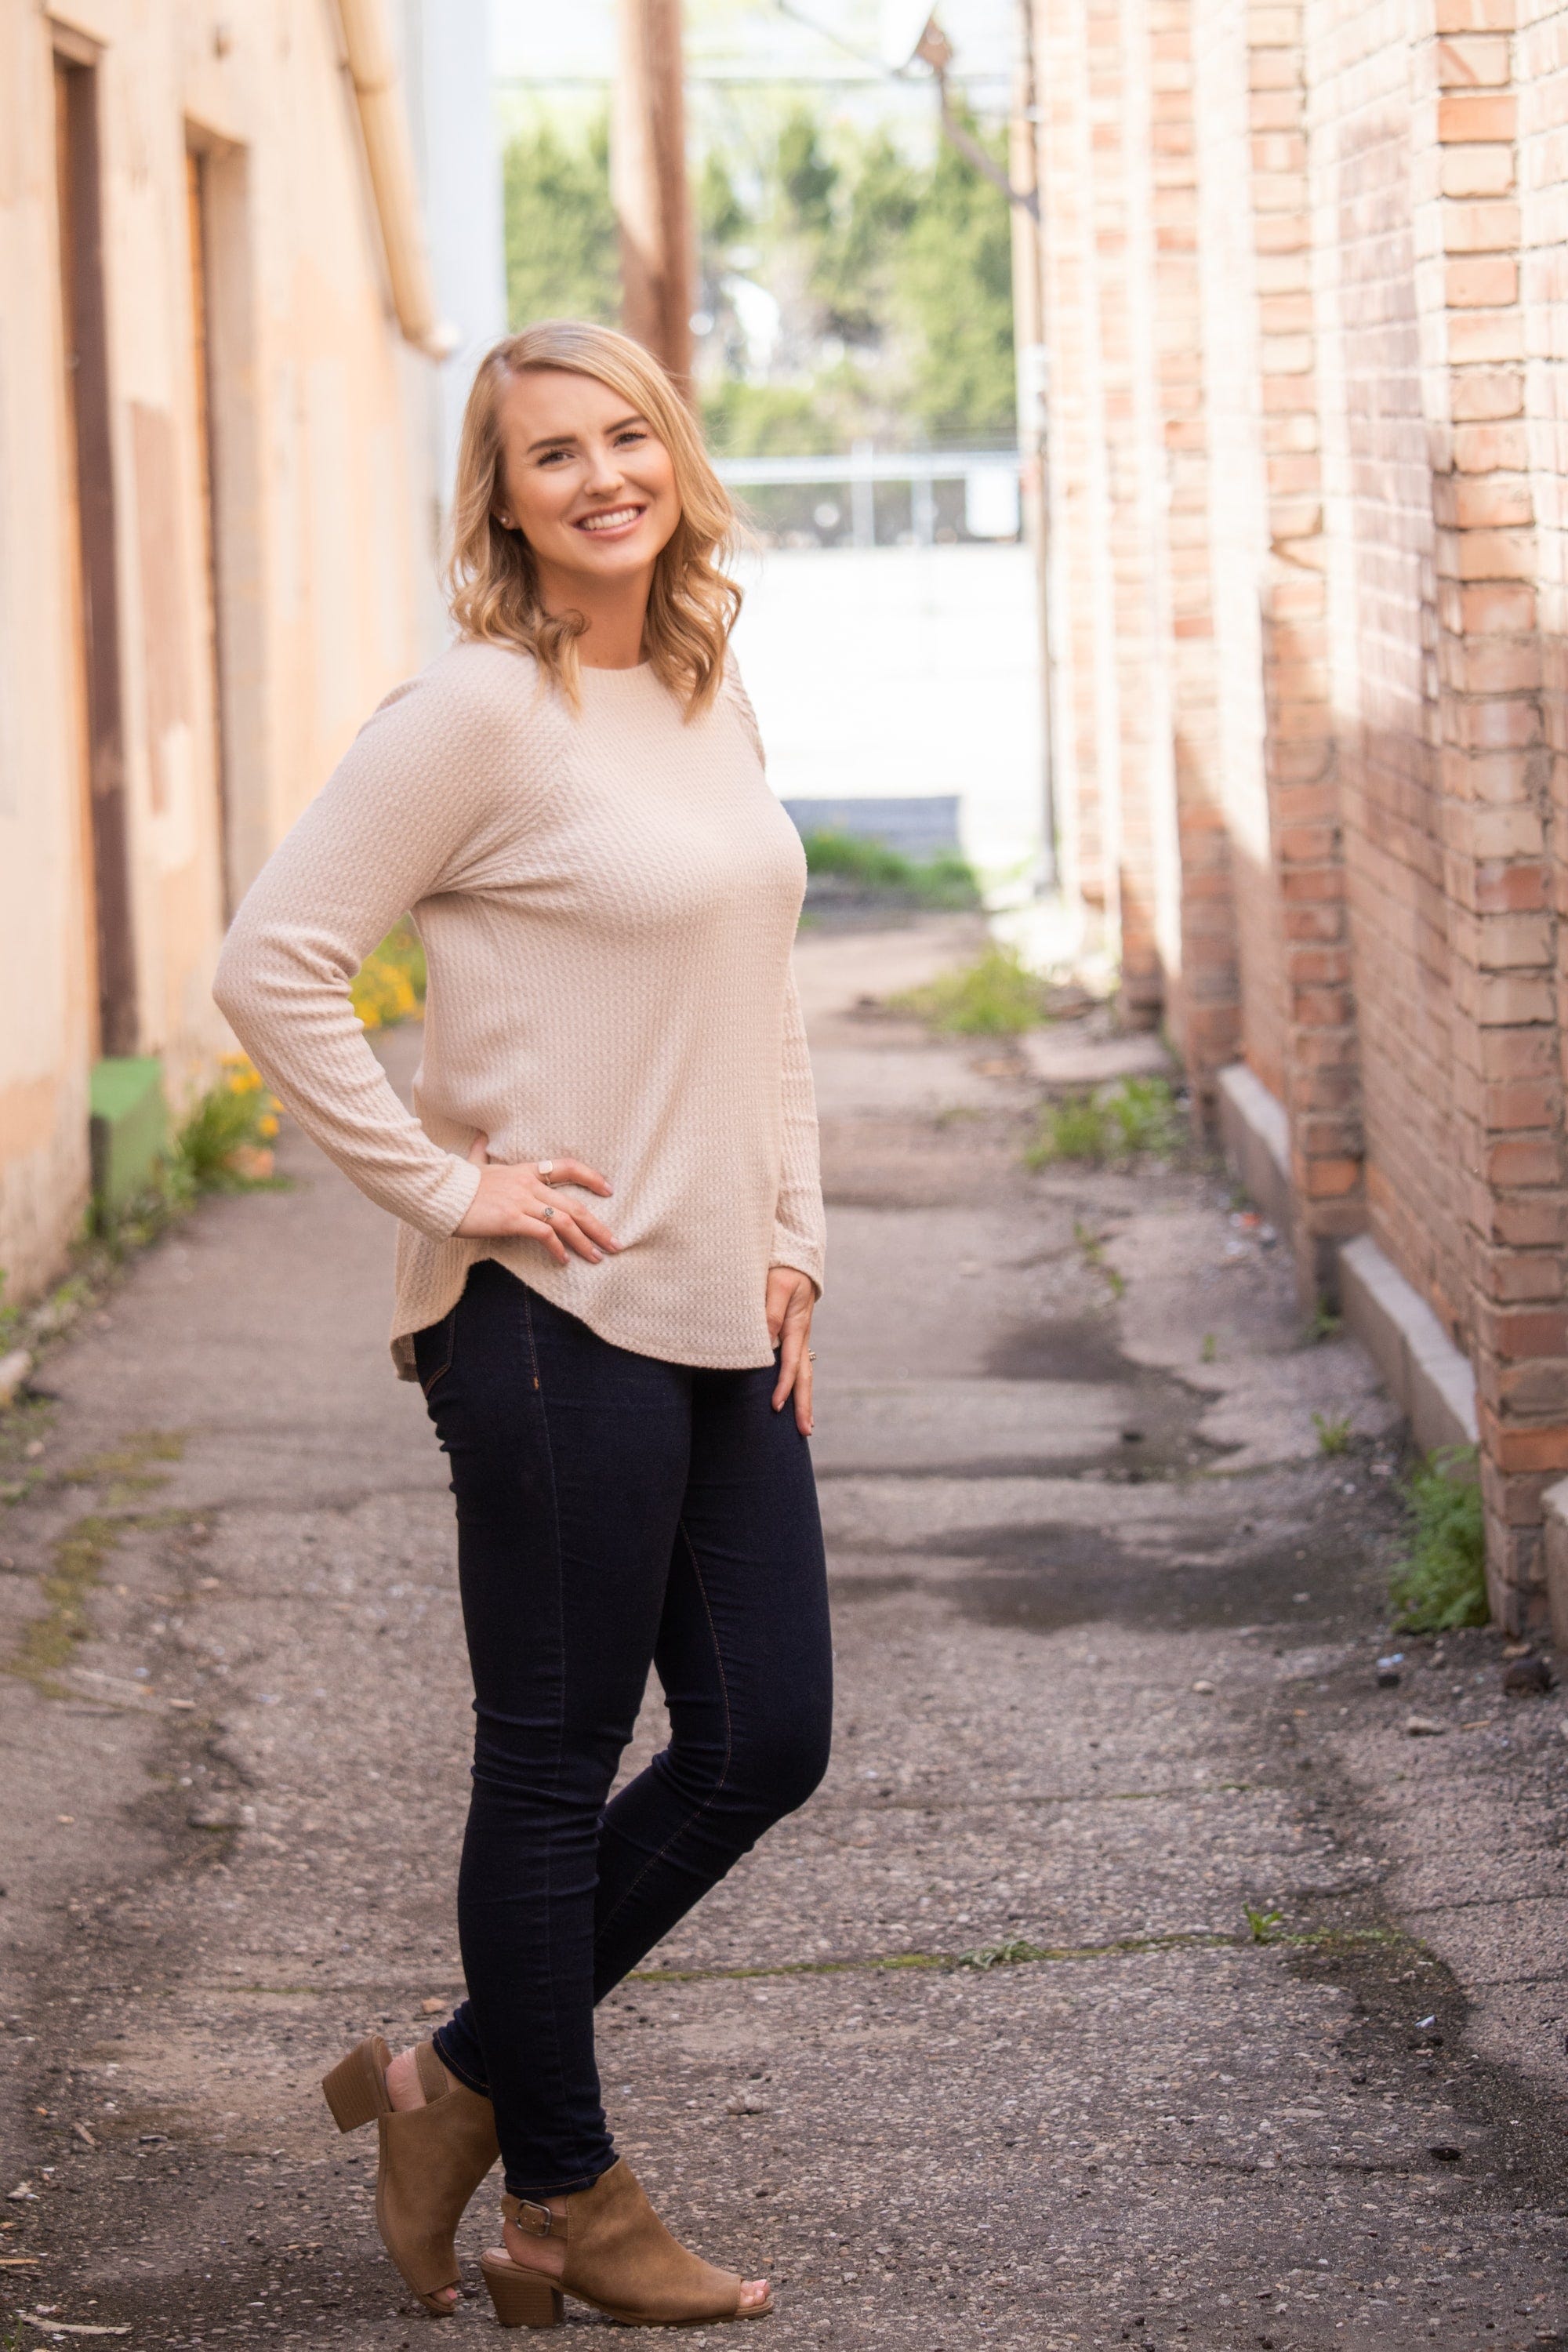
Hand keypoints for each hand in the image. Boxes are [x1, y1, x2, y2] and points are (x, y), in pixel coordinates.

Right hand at [455, 1135, 620, 1266]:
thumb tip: (482, 1137)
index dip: (592, 1178)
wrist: (439, 1192)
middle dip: (598, 1227)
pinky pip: (544, 1234)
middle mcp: (529, 1185)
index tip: (609, 1190)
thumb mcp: (474, 1164)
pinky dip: (557, 1249)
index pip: (567, 1167)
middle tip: (614, 1244)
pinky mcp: (511, 1219)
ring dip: (585, 1242)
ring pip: (564, 1222)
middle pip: (574, 1205)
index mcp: (525, 1170)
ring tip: (597, 1258)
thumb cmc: (457, 1182)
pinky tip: (563, 1261)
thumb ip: (481, 1152)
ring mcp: (521, 1202)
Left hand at [767, 1266, 815, 1435]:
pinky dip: (797, 1384)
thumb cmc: (783, 1269)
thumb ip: (771, 1311)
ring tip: (805, 1424)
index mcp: (797, 1327)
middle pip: (804, 1377)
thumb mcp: (776, 1285)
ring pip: (803, 1373)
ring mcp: (799, 1338)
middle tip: (805, 1431)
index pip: (791, 1364)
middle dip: (804, 1404)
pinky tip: (792, 1396)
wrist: (796, 1258)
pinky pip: (796, 1365)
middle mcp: (801, 1337)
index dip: (783, 1386)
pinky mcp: (793, 1336)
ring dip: (803, 1398)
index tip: (776, 1407)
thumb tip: (768, 1340)